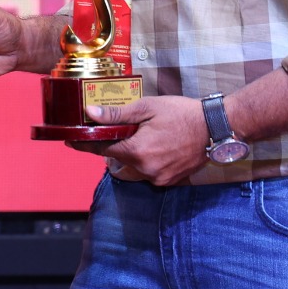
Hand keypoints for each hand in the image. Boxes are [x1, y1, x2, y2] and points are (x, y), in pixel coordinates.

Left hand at [66, 96, 208, 185]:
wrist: (216, 127)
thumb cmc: (182, 113)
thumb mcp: (147, 107)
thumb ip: (117, 114)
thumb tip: (90, 114)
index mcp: (137, 152)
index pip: (101, 150)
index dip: (85, 143)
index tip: (71, 140)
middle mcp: (146, 170)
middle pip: (117, 159)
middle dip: (113, 145)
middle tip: (113, 130)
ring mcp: (159, 178)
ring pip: (133, 166)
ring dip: (131, 153)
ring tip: (139, 136)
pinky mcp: (171, 181)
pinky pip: (149, 172)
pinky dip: (146, 160)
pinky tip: (156, 145)